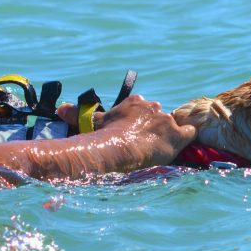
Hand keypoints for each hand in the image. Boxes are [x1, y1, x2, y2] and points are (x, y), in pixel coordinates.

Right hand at [58, 95, 196, 162]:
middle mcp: (154, 107)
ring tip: (161, 149)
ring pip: (173, 126)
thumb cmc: (106, 135)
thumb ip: (77, 114)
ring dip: (169, 135)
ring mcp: (168, 121)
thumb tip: (60, 109)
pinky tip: (182, 147)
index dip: (139, 122)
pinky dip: (187, 139)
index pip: (143, 109)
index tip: (133, 133)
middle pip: (159, 117)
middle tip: (145, 144)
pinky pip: (190, 133)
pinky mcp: (179, 135)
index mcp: (136, 102)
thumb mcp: (92, 122)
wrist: (121, 148)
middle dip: (154, 128)